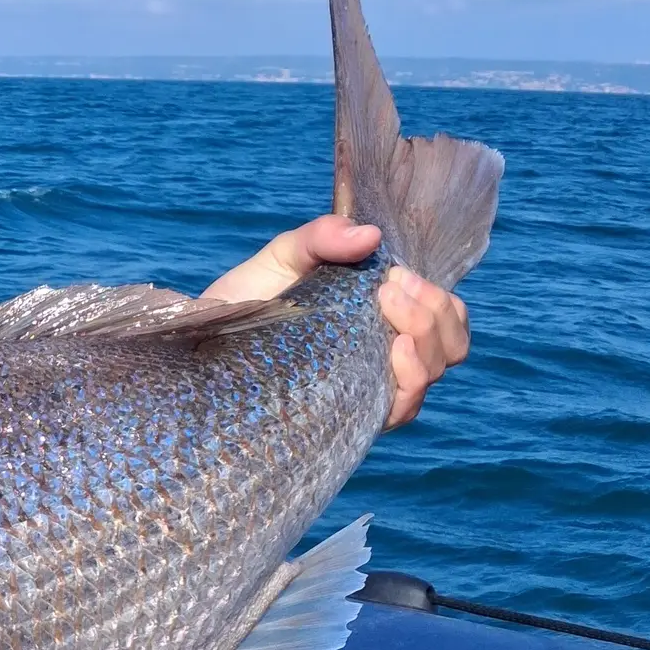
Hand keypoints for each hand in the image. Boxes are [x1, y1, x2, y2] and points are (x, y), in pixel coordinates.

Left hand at [201, 214, 468, 429]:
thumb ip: (321, 237)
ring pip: (434, 373)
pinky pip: (401, 408)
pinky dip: (409, 381)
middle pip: (450, 345)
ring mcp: (367, 384)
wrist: (198, 345)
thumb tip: (371, 235)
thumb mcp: (281, 258)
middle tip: (391, 294)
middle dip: (435, 316)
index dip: (437, 299)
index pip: (445, 314)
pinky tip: (392, 353)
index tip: (397, 278)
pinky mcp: (347, 413)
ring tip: (393, 324)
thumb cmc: (242, 301)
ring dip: (427, 344)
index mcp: (378, 315)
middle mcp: (382, 352)